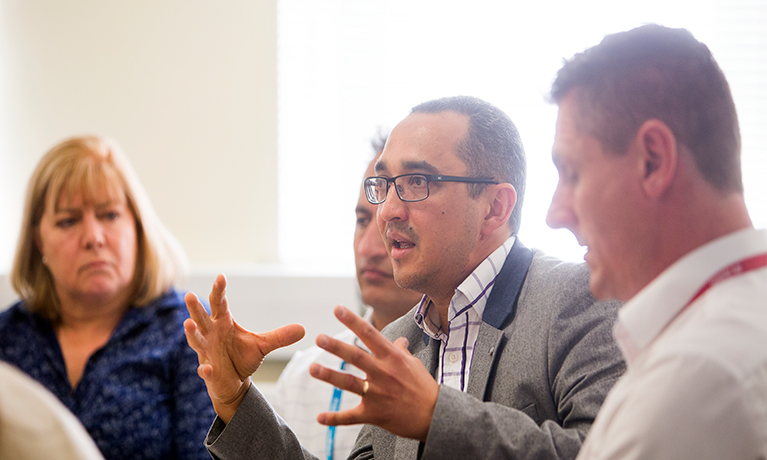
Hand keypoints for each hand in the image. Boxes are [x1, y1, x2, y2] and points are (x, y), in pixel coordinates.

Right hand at [184, 273, 304, 422]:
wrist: (234, 383)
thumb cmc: (242, 357)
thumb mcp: (263, 345)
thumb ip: (280, 336)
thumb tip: (304, 328)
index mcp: (223, 323)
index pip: (219, 304)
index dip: (219, 291)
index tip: (221, 277)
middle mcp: (211, 335)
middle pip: (201, 318)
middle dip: (195, 308)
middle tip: (190, 295)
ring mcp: (207, 353)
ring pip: (196, 340)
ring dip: (192, 333)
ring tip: (187, 324)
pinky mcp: (208, 371)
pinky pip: (205, 369)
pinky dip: (205, 369)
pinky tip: (206, 369)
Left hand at [309, 305, 438, 440]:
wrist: (435, 416)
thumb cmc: (425, 387)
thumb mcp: (413, 364)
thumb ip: (400, 351)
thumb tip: (398, 340)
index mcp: (392, 358)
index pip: (370, 334)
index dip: (353, 321)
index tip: (337, 309)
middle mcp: (383, 373)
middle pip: (356, 356)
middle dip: (336, 347)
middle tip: (319, 338)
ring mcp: (378, 394)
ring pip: (349, 383)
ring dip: (329, 376)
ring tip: (313, 368)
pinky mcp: (374, 414)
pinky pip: (351, 417)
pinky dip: (335, 418)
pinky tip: (320, 418)